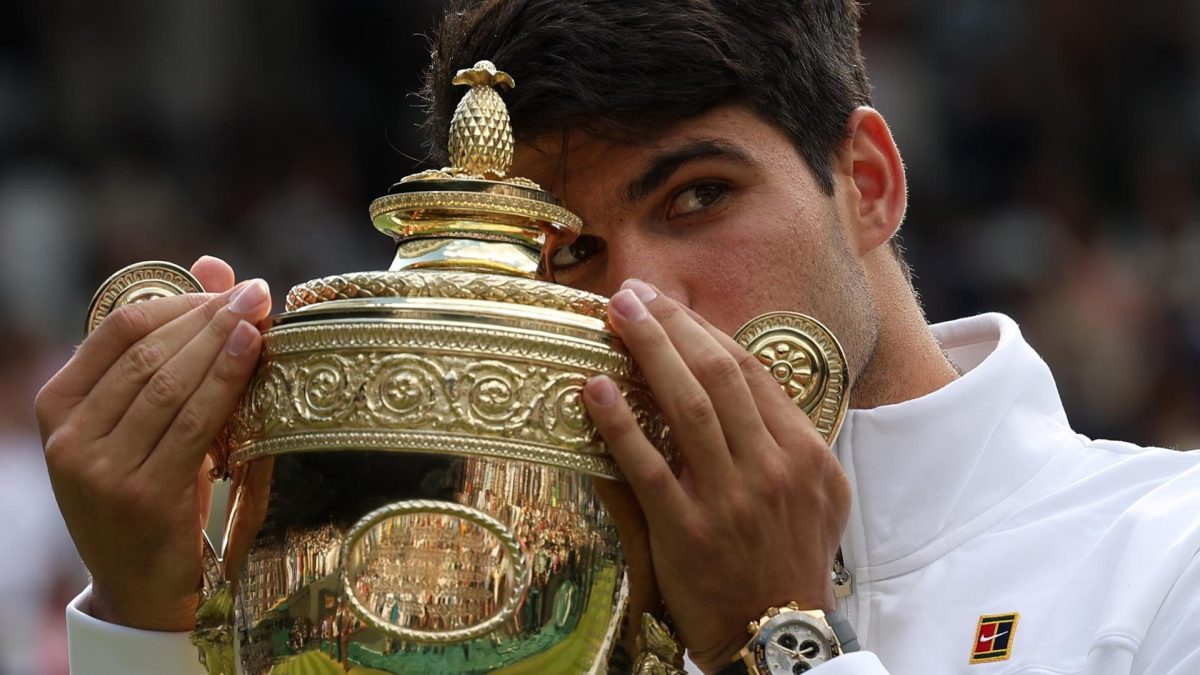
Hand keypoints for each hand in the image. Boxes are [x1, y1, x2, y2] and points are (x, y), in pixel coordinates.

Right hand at [35, 256, 270, 630]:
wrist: (143, 587)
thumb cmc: (152, 491)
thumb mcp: (151, 420)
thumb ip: (174, 344)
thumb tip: (214, 263)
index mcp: (58, 405)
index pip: (118, 327)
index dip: (179, 299)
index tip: (230, 287)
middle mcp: (68, 436)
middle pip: (148, 351)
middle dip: (209, 315)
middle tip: (257, 292)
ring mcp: (100, 468)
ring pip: (170, 382)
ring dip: (222, 340)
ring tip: (261, 311)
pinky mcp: (143, 494)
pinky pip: (193, 422)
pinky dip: (226, 379)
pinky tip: (253, 350)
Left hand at [582, 279, 849, 673]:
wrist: (778, 634)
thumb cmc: (790, 560)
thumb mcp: (820, 496)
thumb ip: (788, 439)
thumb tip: (747, 384)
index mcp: (804, 453)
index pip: (749, 371)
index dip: (703, 329)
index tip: (668, 304)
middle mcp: (771, 469)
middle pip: (718, 376)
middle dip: (672, 325)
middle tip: (632, 295)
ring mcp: (730, 500)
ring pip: (688, 408)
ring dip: (648, 353)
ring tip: (615, 316)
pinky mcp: (688, 532)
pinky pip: (648, 468)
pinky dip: (620, 424)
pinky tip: (593, 389)